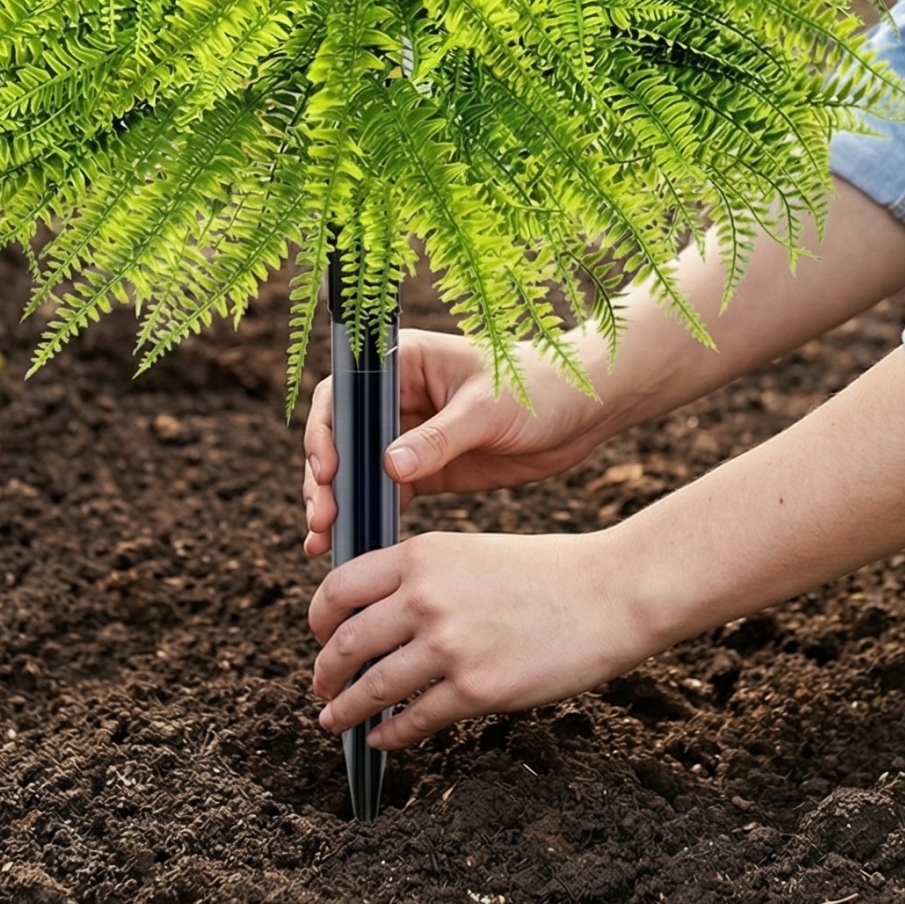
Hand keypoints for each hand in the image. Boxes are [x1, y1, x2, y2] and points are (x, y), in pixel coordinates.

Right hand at [301, 328, 613, 555]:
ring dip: (339, 501)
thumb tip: (389, 466)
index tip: (328, 469)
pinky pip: (385, 493)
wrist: (581, 413)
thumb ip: (439, 437)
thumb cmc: (536, 388)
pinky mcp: (426, 469)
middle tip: (323, 515)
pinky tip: (353, 543)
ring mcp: (409, 435)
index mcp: (403, 361)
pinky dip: (368, 514)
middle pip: (342, 435)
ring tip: (324, 539)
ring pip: (357, 469)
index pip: (345, 390)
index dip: (326, 429)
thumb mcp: (487, 409)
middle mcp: (397, 396)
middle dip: (325, 476)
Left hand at [309, 528, 651, 748]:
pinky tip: (384, 739)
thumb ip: (420, 576)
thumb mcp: (469, 553)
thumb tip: (375, 614)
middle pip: (343, 643)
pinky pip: (413, 721)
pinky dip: (389, 735)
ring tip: (336, 720)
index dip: (317, 619)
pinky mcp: (475, 690)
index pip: (339, 587)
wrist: (607, 594)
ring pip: (370, 688)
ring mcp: (448, 645)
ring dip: (345, 711)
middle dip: (324, 672)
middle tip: (321, 686)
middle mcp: (425, 597)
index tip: (318, 637)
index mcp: (421, 555)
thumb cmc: (544, 572)